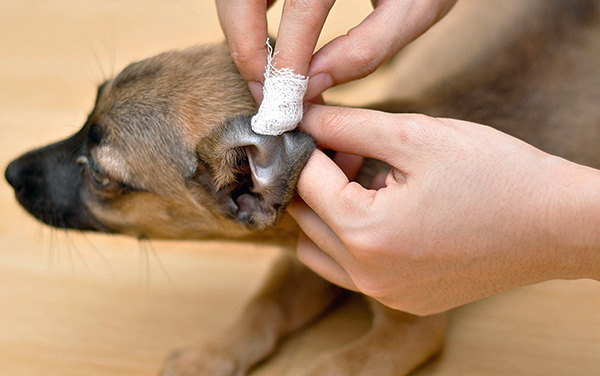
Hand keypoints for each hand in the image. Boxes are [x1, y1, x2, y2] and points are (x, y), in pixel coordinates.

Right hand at [215, 0, 456, 101]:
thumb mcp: (415, 7)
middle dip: (246, 51)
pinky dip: (247, 16)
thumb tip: (315, 85)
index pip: (301, 10)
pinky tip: (270, 40)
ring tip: (268, 74)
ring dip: (243, 35)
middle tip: (265, 94)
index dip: (286, 62)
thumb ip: (368, 48)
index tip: (285, 104)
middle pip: (241, 0)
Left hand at [288, 105, 599, 314]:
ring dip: (328, 210)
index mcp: (366, 232)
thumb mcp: (416, 136)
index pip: (304, 180)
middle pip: (306, 216)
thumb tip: (303, 119)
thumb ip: (348, 126)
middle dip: (318, 176)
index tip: (319, 125)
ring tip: (368, 181)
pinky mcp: (401, 300)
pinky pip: (350, 269)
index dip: (308, 145)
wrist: (555, 224)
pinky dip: (351, 239)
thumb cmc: (495, 174)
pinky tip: (385, 211)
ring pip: (320, 248)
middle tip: (351, 150)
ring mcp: (384, 293)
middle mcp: (368, 274)